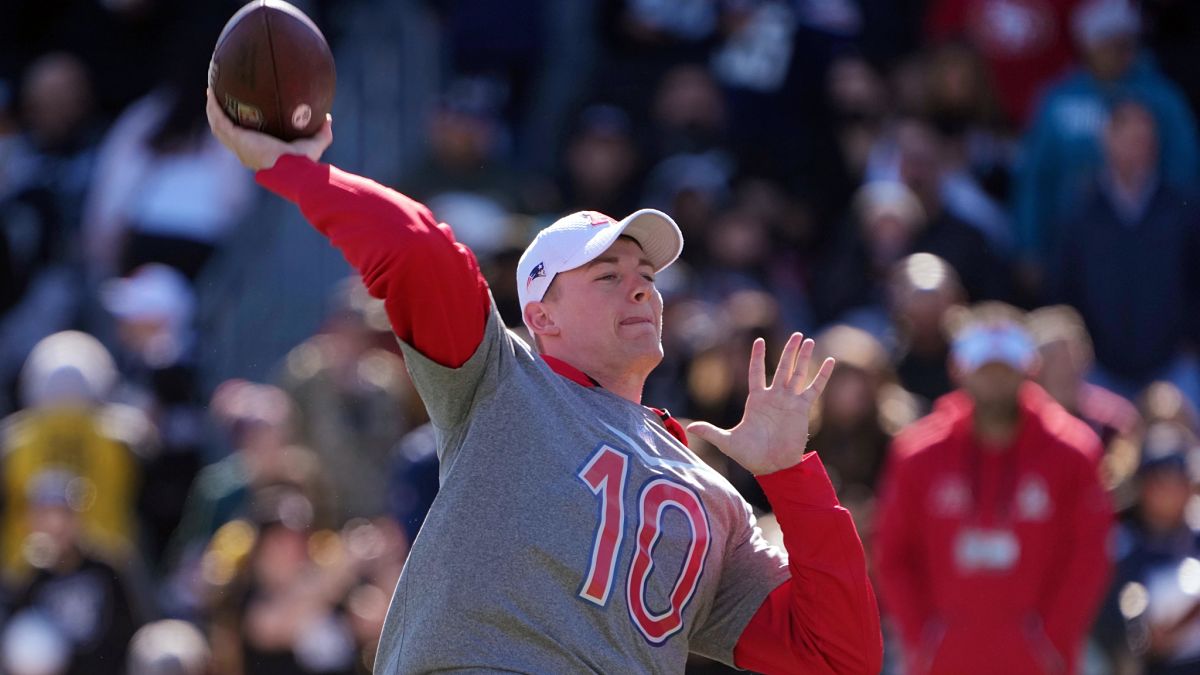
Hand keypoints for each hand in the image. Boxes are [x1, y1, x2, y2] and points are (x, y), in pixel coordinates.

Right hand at [205, 88, 331, 169]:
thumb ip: (322, 133)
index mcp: (258, 153)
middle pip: (227, 133)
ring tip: (210, 92)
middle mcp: (244, 151)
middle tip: (220, 100)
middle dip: (221, 117)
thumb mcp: (314, 145)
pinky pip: (220, 119)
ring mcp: (238, 145)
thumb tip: (327, 117)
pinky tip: (211, 92)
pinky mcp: (236, 138)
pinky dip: (214, 107)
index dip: (239, 129)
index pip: (245, 141)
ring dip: (213, 110)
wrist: (292, 170)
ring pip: (218, 126)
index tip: (240, 115)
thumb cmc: (302, 162)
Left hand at [687, 333, 833, 475]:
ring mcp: (789, 402)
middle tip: (796, 334)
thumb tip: (690, 428)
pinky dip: (822, 376)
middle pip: (782, 368)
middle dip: (789, 351)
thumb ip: (711, 432)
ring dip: (803, 358)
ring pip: (797, 374)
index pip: (756, 372)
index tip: (759, 340)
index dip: (758, 357)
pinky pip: (813, 389)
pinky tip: (829, 361)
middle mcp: (774, 397)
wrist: (773, 467)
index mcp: (756, 400)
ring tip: (808, 341)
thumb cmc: (750, 455)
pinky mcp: (802, 410)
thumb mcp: (728, 442)